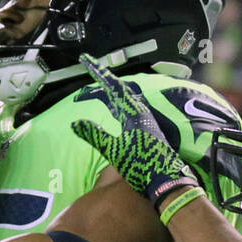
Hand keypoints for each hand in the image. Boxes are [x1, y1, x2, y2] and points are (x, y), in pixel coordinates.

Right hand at [71, 54, 199, 209]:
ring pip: (125, 99)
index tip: (86, 60)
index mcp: (133, 113)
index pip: (113, 86)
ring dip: (110, 92)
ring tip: (96, 90)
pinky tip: (115, 109)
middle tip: (90, 71)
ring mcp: (145, 121)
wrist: (166, 181)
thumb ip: (94, 135)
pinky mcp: (147, 130)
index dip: (98, 72)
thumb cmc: (142, 166)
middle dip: (103, 80)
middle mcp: (141, 113)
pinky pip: (129, 109)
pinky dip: (118, 103)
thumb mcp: (114, 151)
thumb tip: (75, 123)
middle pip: (119, 89)